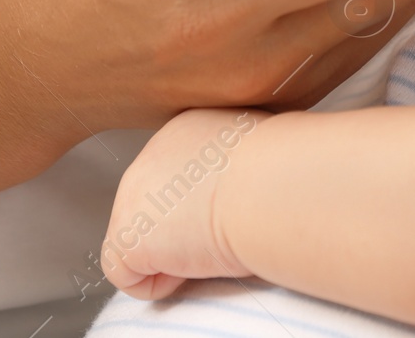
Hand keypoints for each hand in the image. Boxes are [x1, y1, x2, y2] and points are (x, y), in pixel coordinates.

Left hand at [101, 108, 266, 299]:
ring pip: (143, 241)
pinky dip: (161, 283)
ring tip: (216, 241)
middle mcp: (150, 155)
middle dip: (186, 228)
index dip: (206, 204)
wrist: (273, 185)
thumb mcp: (263, 152)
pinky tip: (196, 263)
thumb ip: (239, 163)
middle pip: (156, 209)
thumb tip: (250, 185)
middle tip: (229, 227)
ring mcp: (131, 195)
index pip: (178, 179)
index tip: (239, 207)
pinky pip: (129, 275)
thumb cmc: (285, 171)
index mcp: (185, 130)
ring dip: (178, 253)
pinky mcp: (128, 236)